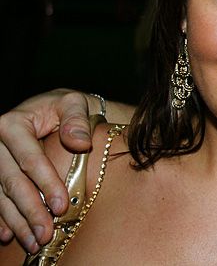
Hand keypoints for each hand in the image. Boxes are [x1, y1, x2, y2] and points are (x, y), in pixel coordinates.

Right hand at [0, 89, 92, 252]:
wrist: (56, 109)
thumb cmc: (66, 106)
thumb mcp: (74, 103)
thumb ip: (76, 120)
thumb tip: (79, 143)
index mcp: (14, 124)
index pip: (31, 159)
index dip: (46, 184)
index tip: (62, 206)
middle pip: (13, 182)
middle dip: (30, 211)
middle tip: (46, 233)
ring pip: (2, 195)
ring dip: (17, 221)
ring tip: (34, 241)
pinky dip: (3, 219)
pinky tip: (10, 235)